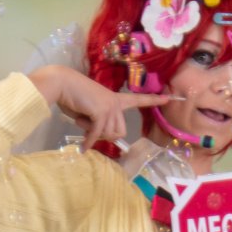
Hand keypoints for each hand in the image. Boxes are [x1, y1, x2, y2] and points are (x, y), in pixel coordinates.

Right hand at [27, 65, 170, 149]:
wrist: (62, 84)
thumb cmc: (73, 97)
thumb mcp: (90, 113)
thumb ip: (98, 123)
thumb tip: (98, 136)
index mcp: (116, 99)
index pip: (138, 99)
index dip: (153, 100)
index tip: (169, 98)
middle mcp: (116, 102)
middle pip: (120, 132)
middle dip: (105, 136)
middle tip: (90, 128)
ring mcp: (110, 106)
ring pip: (110, 135)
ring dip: (94, 134)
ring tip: (83, 120)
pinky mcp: (101, 112)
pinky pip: (97, 134)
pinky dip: (89, 141)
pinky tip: (83, 147)